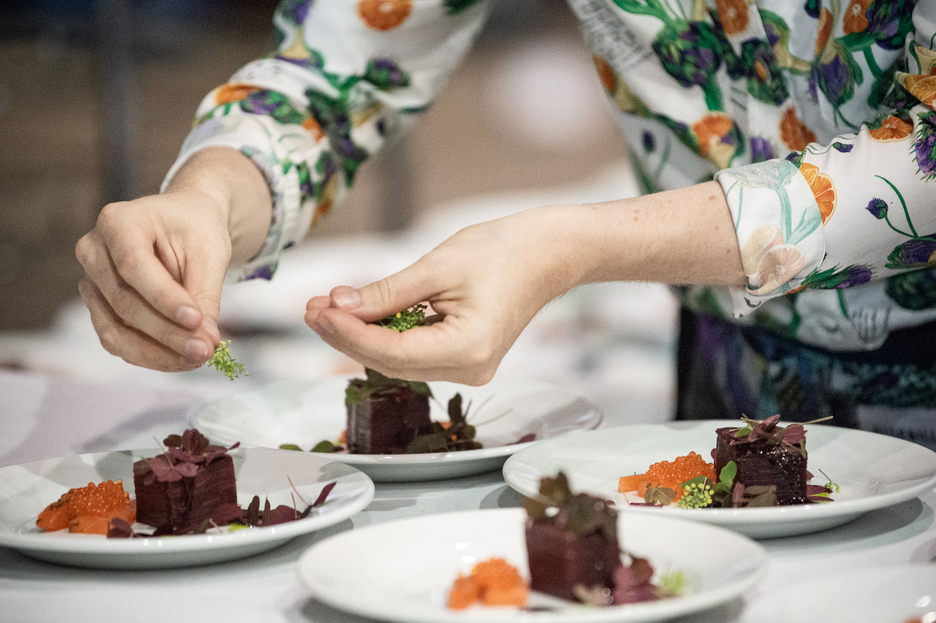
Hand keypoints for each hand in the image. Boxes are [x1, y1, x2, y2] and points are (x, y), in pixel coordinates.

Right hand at [75, 147, 271, 371]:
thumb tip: (205, 343)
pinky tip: (181, 359)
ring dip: (158, 352)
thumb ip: (205, 297)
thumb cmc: (196, 230)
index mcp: (118, 221)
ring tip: (197, 357)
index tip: (196, 321)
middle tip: (206, 349)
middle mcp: (94, 250)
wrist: (186, 225)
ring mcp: (91, 281)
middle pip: (124, 303)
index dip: (164, 299)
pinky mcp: (98, 307)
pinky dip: (150, 355)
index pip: (134, 267)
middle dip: (168, 333)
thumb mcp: (209, 254)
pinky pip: (117, 340)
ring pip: (115, 329)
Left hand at [305, 206, 581, 384]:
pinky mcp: (465, 358)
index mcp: (467, 349)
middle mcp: (469, 369)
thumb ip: (387, 292)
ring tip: (325, 307)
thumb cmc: (503, 251)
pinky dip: (384, 336)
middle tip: (310, 307)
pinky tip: (359, 315)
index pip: (391, 352)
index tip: (315, 309)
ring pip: (398, 361)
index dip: (347, 333)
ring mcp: (469, 368)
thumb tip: (339, 306)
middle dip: (347, 335)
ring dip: (361, 336)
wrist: (549, 254)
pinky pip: (414, 353)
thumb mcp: (437, 266)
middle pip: (390, 362)